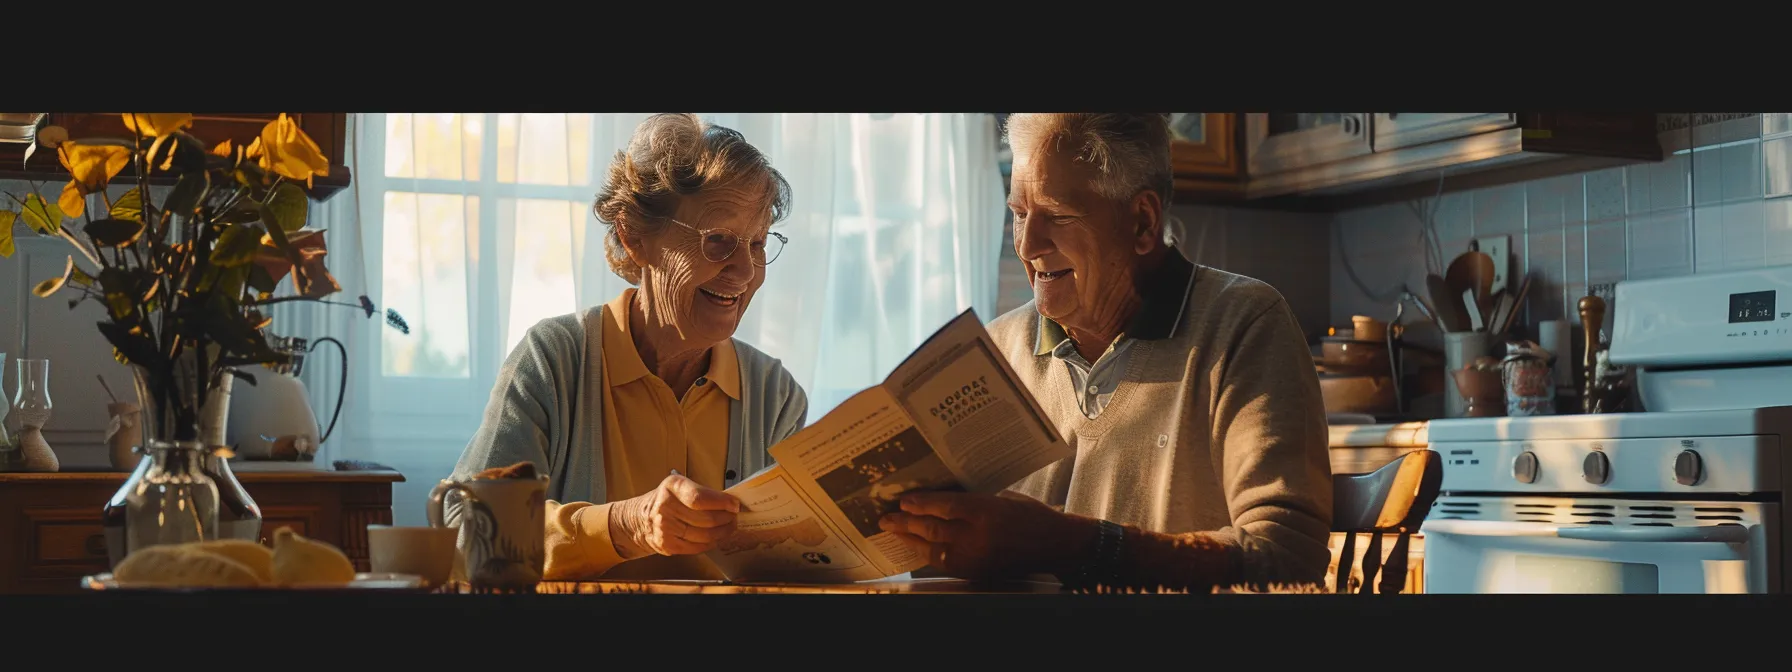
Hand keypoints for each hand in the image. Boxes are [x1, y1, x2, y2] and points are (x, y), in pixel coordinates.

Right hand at [610, 474, 739, 557]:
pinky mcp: (667, 545)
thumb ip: (702, 493)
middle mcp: (666, 507)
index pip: (700, 498)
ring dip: (722, 532)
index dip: (722, 503)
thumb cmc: (666, 500)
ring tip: (728, 527)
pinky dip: (711, 543)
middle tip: (734, 517)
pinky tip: (715, 538)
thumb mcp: (679, 486)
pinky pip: (698, 547)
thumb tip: (730, 503)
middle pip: (707, 519)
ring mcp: (665, 528)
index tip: (735, 505)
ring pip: (705, 535)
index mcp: (672, 487)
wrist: (639, 519)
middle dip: (727, 519)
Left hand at [878, 491, 1095, 579]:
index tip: (903, 500)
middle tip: (886, 518)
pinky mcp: (977, 572)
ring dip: (911, 540)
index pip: (946, 507)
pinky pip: (944, 563)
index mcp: (988, 512)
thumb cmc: (1028, 514)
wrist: (1054, 544)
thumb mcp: (1000, 497)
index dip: (921, 503)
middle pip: (934, 529)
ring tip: (894, 531)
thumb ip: (970, 499)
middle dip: (906, 523)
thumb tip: (936, 497)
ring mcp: (977, 558)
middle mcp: (980, 537)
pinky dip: (927, 554)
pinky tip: (916, 546)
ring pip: (934, 550)